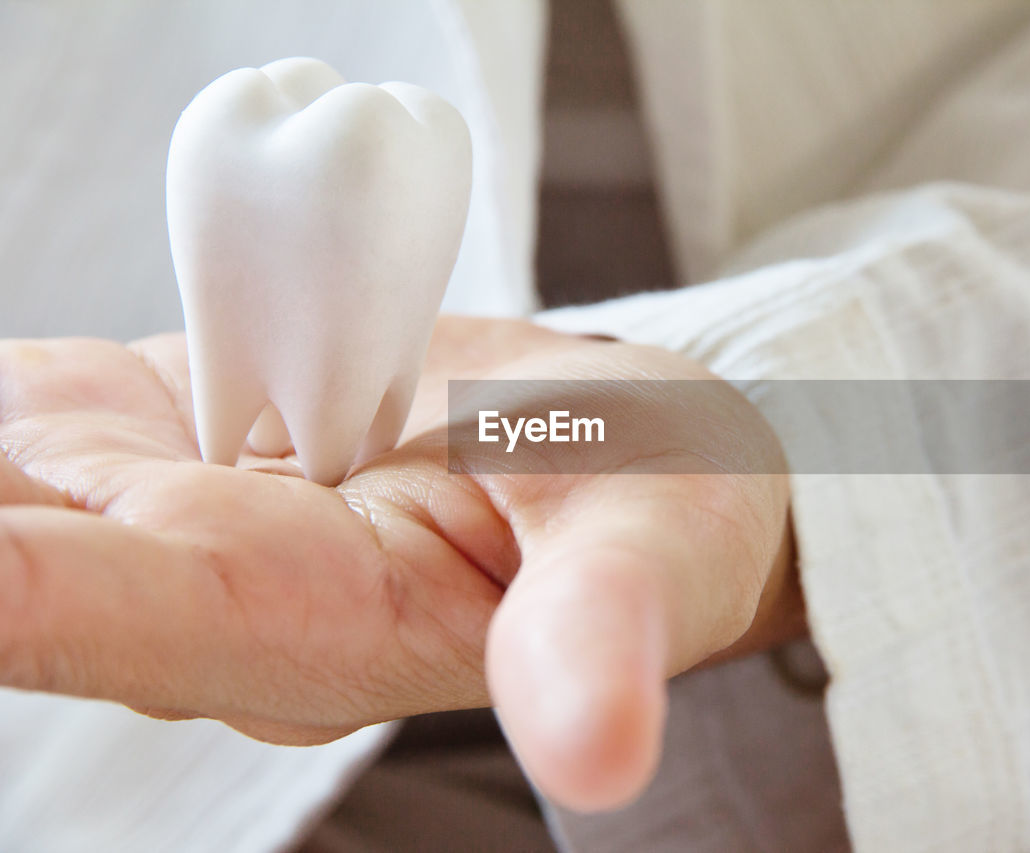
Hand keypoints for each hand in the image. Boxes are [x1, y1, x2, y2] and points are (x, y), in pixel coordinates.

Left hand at [0, 316, 801, 809]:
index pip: (113, 612)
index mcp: (313, 627)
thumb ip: (594, 645)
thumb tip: (595, 760)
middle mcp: (209, 587)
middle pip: (2, 552)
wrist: (618, 455)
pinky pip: (21, 414)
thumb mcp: (643, 558)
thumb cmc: (650, 510)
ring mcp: (173, 501)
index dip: (9, 590)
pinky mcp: (167, 429)